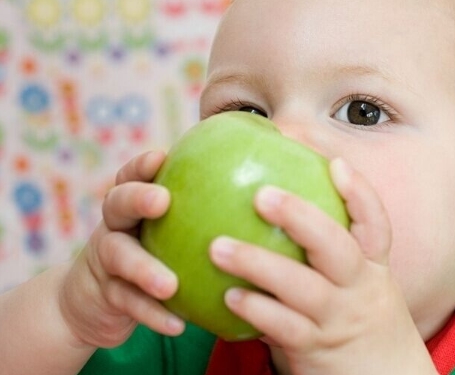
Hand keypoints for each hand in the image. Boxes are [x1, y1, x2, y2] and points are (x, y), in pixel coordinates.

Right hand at [58, 151, 184, 348]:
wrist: (96, 302)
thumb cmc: (153, 254)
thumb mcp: (168, 229)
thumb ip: (199, 209)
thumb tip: (260, 185)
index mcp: (133, 205)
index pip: (132, 175)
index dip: (142, 165)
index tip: (162, 156)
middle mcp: (116, 226)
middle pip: (117, 203)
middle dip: (137, 198)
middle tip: (161, 200)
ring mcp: (105, 261)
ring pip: (119, 257)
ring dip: (143, 269)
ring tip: (170, 285)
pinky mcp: (105, 296)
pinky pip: (127, 303)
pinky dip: (151, 313)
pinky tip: (177, 325)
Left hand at [209, 158, 436, 373]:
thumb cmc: (355, 323)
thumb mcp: (355, 288)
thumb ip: (325, 258)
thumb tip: (274, 214)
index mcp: (372, 269)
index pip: (375, 225)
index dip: (359, 193)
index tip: (336, 165)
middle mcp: (361, 289)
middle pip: (336, 247)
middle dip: (300, 218)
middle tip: (261, 195)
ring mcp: (339, 319)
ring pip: (303, 287)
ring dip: (260, 264)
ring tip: (219, 247)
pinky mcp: (317, 349)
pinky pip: (284, 327)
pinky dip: (256, 310)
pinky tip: (228, 298)